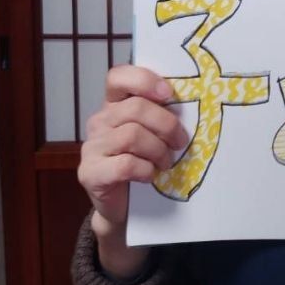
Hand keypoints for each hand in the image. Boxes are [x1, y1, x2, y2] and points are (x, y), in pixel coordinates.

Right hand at [77, 65, 187, 276]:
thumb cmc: (144, 162)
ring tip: (166, 163)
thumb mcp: (154, 134)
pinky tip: (150, 176)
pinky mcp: (89, 172)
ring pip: (132, 135)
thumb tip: (194, 100)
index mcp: (114, 105)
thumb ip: (161, 114)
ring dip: (158, 150)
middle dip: (166, 125)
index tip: (168, 93)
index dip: (143, 80)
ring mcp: (91, 147)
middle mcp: (99, 122)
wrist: (124, 207)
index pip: (118, 77)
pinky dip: (145, 170)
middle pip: (135, 108)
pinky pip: (125, 164)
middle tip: (179, 142)